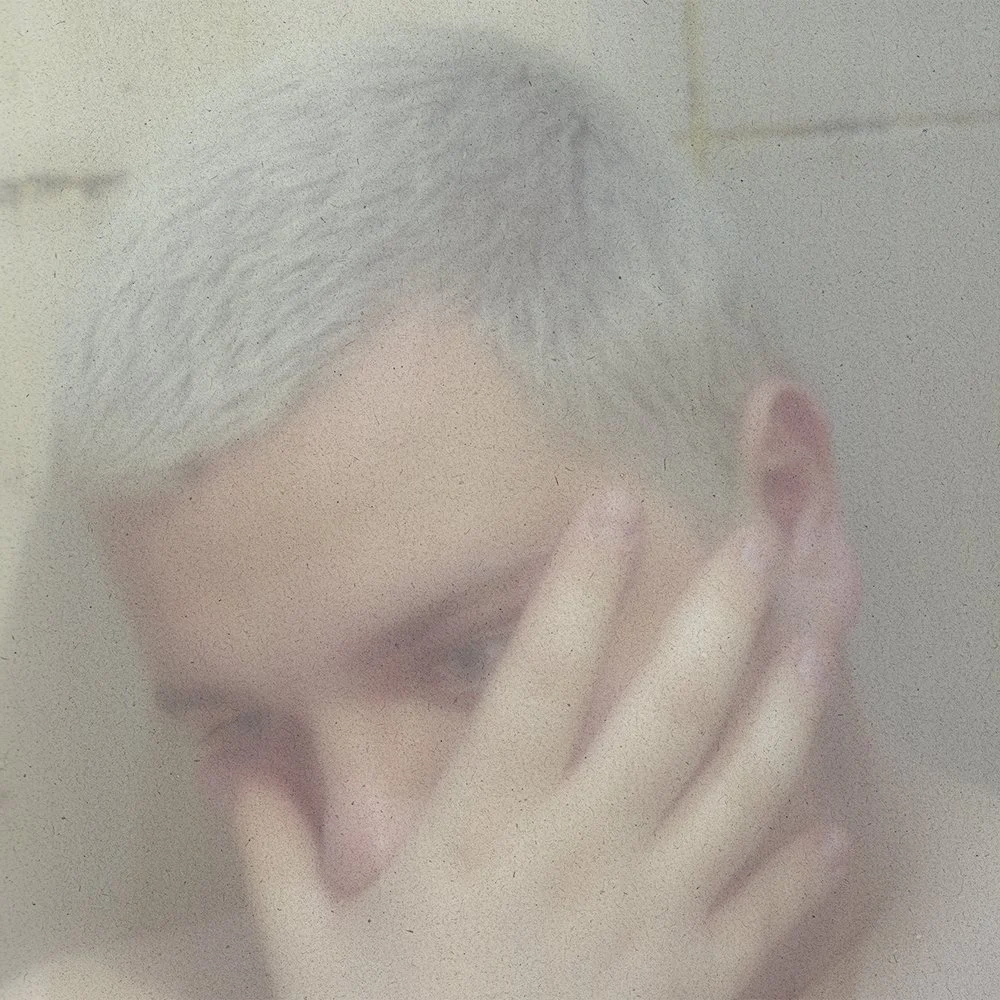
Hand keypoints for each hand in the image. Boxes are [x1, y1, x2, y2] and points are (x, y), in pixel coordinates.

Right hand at [231, 490, 850, 999]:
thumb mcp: (308, 950)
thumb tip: (225, 751)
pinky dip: (800, 864)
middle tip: (755, 540)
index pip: (541, 680)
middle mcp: (583, 856)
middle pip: (669, 715)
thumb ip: (270, 842)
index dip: (579, 586)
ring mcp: (655, 919)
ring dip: (783, 709)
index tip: (610, 504)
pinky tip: (826, 824)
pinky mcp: (699, 982)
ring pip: (740, 792)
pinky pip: (766, 909)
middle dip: (719, 617)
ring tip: (815, 639)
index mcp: (483, 832)